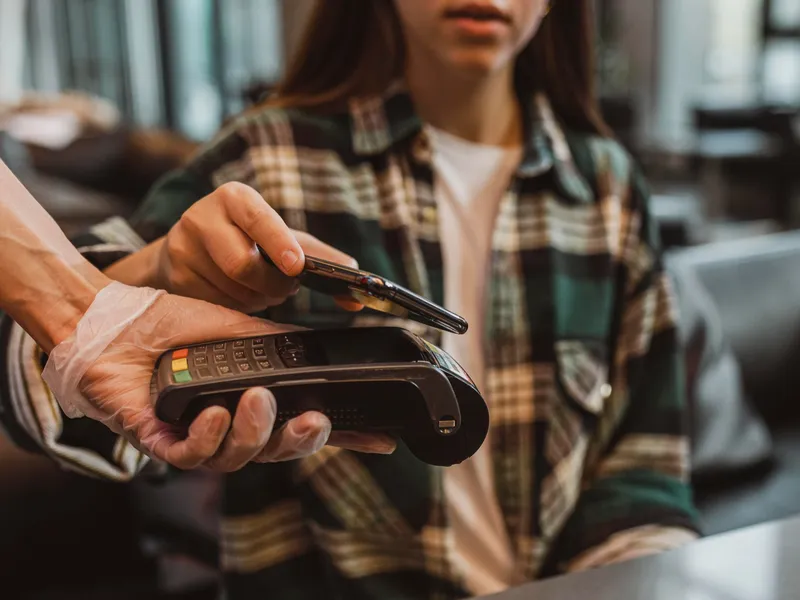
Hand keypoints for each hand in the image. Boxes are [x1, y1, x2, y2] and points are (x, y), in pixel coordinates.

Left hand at [73, 290, 394, 471]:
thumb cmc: (176, 323)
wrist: (117, 318)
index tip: (380, 439)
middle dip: (300, 442)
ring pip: (238, 458)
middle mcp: (230, 423)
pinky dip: (208, 437)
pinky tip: (213, 413)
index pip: (303, 424)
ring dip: (253, 432)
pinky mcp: (159, 440)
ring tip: (256, 401)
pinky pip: (192, 456)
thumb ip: (283, 346)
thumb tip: (327, 348)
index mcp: (254, 400)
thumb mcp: (243, 330)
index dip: (343, 438)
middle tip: (313, 421)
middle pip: (277, 451)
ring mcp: (196, 435)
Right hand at [151, 182, 361, 312]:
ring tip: (257, 287)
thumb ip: (319, 255)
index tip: (297, 267)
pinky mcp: (174, 277)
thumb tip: (357, 272)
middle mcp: (202, 217)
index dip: (279, 243)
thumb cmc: (245, 238)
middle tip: (284, 289)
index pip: (258, 218)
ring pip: (232, 291)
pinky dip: (236, 307)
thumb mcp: (280, 237)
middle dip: (273, 286)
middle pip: (244, 266)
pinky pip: (215, 306)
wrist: (187, 248)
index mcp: (235, 198)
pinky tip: (235, 294)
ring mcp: (182, 248)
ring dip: (256, 299)